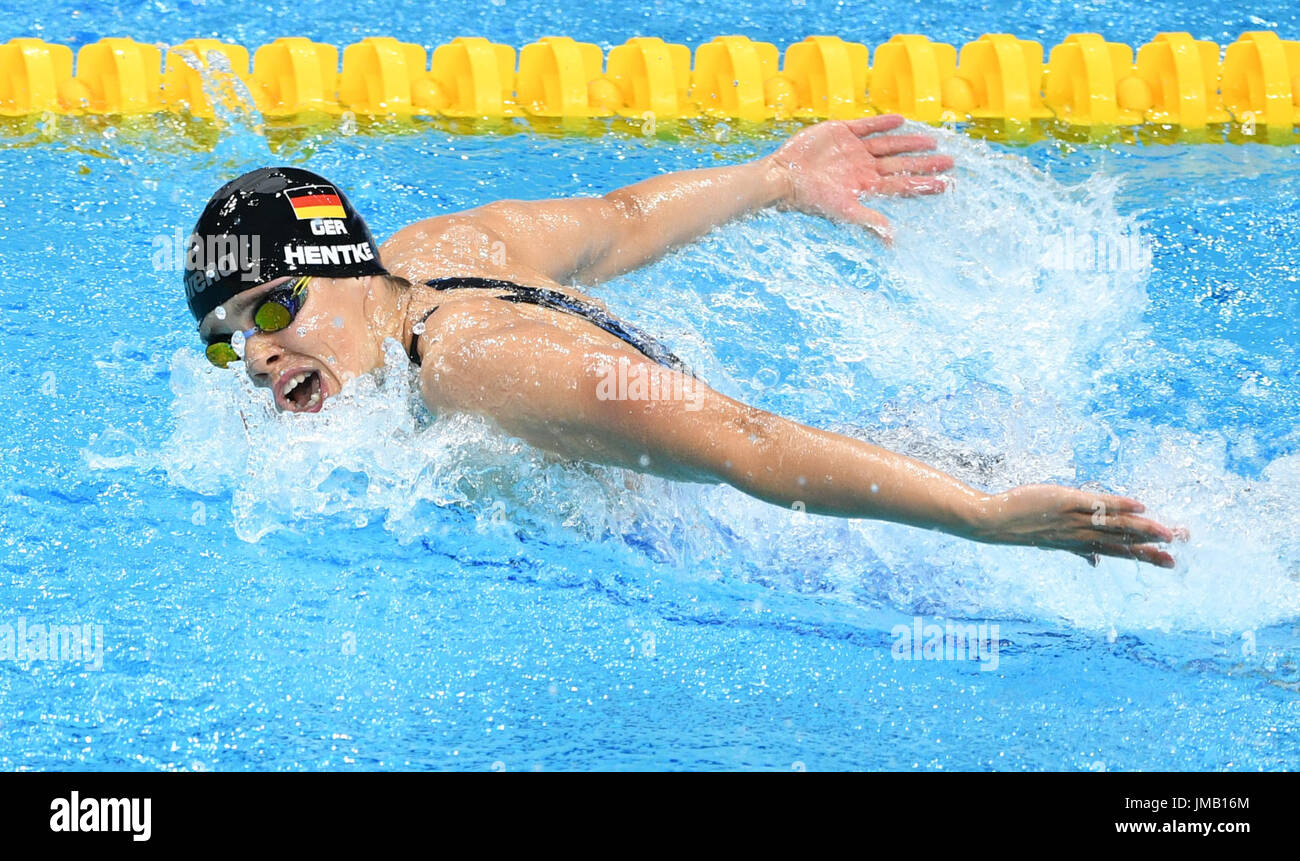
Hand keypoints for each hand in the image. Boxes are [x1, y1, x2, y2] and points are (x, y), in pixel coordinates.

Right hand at [765, 114, 953, 241]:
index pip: (902, 185)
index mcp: (866, 186)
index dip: (924, 184)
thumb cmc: (811, 198)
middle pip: (901, 164)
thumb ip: (870, 221)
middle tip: (950, 161)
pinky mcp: (841, 132)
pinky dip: (883, 123)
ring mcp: (854, 150)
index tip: (947, 183)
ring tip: (932, 140)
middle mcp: (864, 167)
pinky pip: (867, 126)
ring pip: (888, 145)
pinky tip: (900, 120)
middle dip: (925, 162)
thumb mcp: (843, 210)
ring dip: (909, 142)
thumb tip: (894, 240)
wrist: (784, 176)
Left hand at [969, 485, 1187, 568]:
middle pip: (1123, 540)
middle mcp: (1081, 535)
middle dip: (1153, 543)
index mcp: (1081, 544)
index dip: (1146, 555)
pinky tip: (1139, 505)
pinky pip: (1095, 503)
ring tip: (1169, 531)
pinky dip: (1117, 504)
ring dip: (1143, 527)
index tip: (1172, 560)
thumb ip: (1078, 550)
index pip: (1119, 551)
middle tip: (1182, 546)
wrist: (993, 522)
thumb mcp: (1053, 542)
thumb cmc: (1024, 527)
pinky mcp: (1065, 501)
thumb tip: (1095, 563)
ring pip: (1114, 525)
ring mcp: (1074, 519)